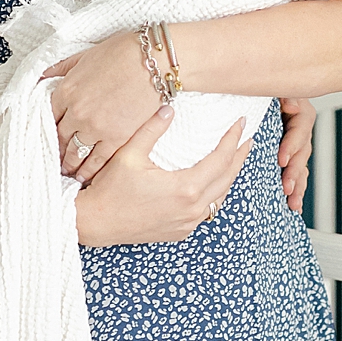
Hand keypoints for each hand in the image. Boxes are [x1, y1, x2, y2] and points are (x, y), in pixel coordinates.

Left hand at [44, 30, 161, 181]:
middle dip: (56, 149)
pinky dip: (89, 170)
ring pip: (75, 152)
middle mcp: (77, 112)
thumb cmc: (122, 53)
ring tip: (67, 171)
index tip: (46, 135)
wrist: (154, 60)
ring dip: (69, 163)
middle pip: (59, 137)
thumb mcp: (85, 55)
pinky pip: (97, 160)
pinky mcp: (116, 138)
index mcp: (67, 90)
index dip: (47, 127)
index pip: (48, 115)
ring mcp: (95, 128)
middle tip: (54, 158)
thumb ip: (62, 67)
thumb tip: (43, 74)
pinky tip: (84, 176)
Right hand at [75, 111, 252, 248]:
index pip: (221, 159)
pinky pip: (206, 210)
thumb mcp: (129, 154)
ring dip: (229, 176)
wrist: (94, 223)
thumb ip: (151, 129)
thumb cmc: (109, 189)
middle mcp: (191, 208)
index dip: (233, 139)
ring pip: (220, 197)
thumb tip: (169, 108)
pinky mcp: (180, 231)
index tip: (240, 122)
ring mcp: (187, 223)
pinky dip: (214, 194)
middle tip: (246, 137)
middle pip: (228, 178)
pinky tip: (212, 183)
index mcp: (185, 188)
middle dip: (239, 155)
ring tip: (234, 158)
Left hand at [277, 97, 314, 213]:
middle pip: (302, 154)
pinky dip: (295, 189)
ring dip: (298, 186)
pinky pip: (295, 174)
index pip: (300, 131)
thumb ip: (285, 94)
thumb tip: (292, 106)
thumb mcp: (276, 89)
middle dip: (294, 173)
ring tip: (293, 203)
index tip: (281, 160)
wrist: (258, 97)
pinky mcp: (289, 157)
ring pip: (301, 168)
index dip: (292, 146)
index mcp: (301, 115)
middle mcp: (301, 132)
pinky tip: (292, 204)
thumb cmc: (267, 91)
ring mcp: (297, 146)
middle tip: (287, 188)